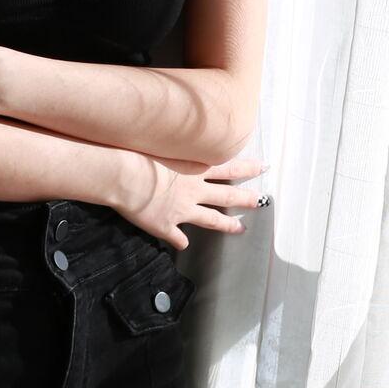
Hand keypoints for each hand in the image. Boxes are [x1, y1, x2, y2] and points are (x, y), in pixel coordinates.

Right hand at [116, 145, 269, 248]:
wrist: (125, 175)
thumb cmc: (141, 153)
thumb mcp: (166, 144)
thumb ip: (178, 148)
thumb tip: (184, 142)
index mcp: (194, 168)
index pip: (229, 168)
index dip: (248, 169)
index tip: (263, 168)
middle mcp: (193, 190)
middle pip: (226, 195)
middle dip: (246, 199)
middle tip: (261, 201)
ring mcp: (182, 210)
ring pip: (211, 219)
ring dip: (227, 225)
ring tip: (240, 229)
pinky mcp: (166, 225)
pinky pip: (177, 237)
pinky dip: (181, 241)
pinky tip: (183, 245)